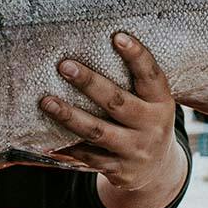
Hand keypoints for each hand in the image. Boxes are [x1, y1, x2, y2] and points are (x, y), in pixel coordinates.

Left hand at [39, 32, 187, 207]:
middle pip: (117, 102)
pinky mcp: (118, 170)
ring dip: (69, 116)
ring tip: (46, 101)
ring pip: (97, 131)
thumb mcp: (152, 103)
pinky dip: (67, 148)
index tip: (118, 36)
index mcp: (161, 103)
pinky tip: (46, 140)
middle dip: (89, 83)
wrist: (157, 171)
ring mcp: (134, 150)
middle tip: (64, 66)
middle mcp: (151, 127)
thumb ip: (134, 83)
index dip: (137, 56)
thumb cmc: (145, 122)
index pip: (151, 76)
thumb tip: (99, 46)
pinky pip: (88, 157)